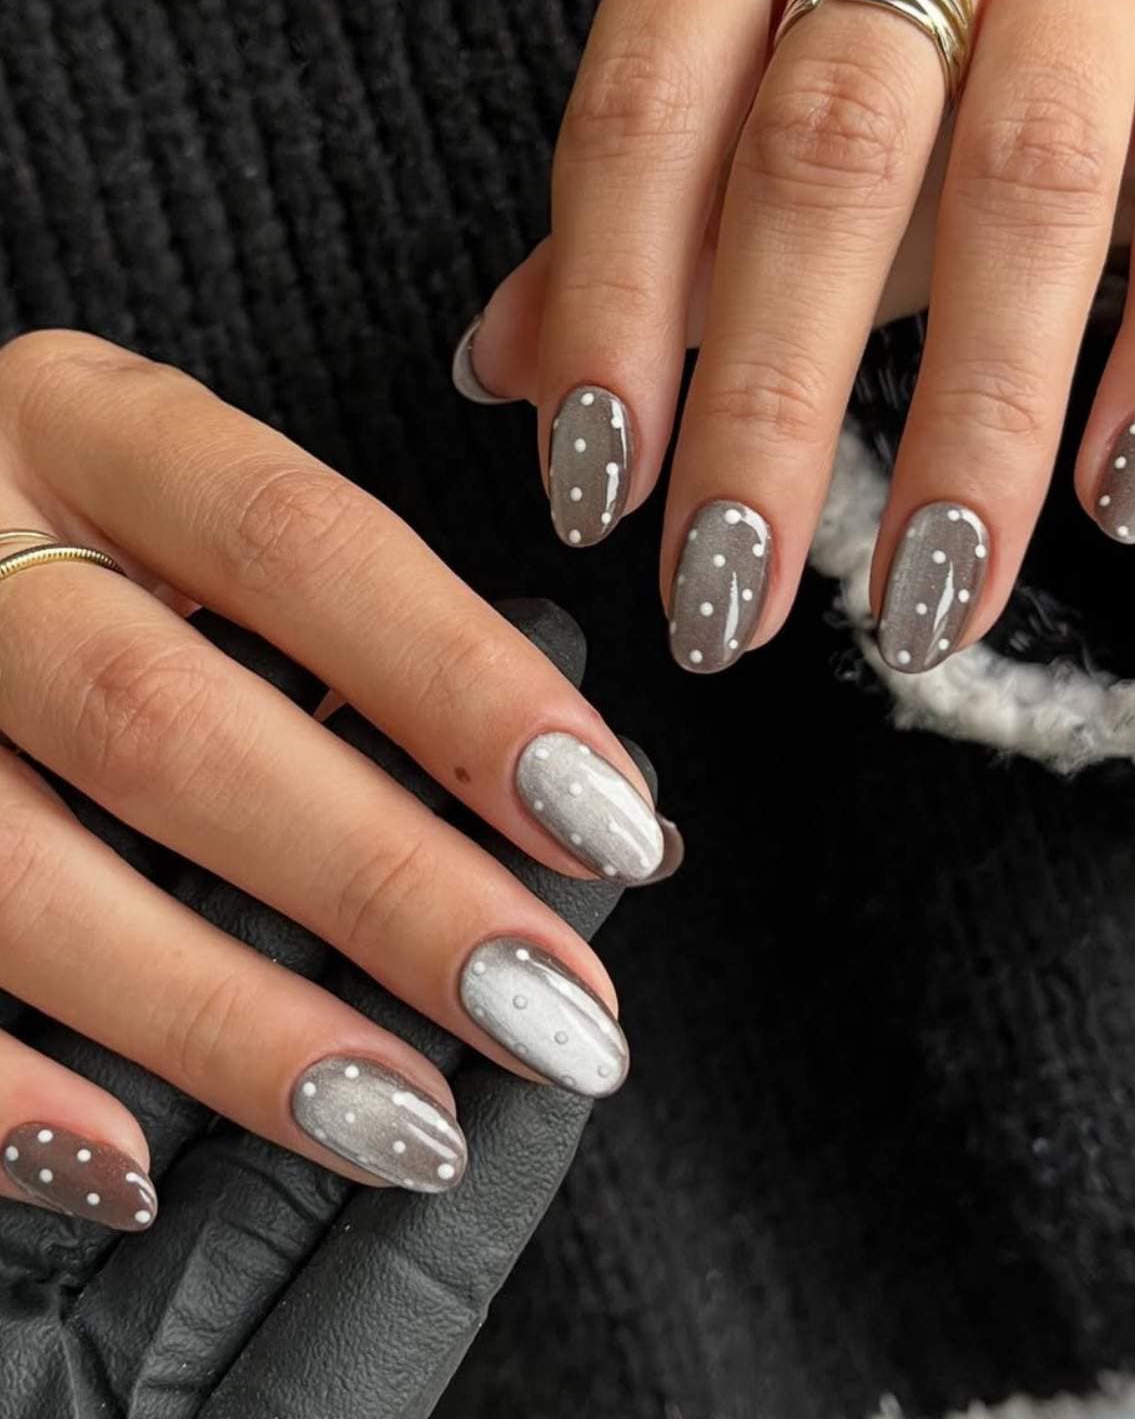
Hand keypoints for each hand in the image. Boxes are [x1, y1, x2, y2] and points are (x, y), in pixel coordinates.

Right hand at [0, 331, 667, 1229]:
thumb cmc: (73, 544)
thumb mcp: (183, 517)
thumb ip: (338, 630)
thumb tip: (580, 799)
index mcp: (88, 428)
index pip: (304, 538)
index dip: (464, 684)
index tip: (611, 820)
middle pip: (170, 722)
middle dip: (380, 882)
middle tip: (550, 1009)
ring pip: (24, 872)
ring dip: (226, 1020)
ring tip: (404, 1120)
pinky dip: (6, 1092)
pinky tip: (134, 1169)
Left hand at [459, 0, 1134, 673]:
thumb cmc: (876, 97)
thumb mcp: (731, 150)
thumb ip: (622, 247)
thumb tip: (497, 371)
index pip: (645, 111)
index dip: (609, 312)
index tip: (595, 505)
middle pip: (826, 153)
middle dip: (770, 401)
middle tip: (730, 595)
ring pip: (1029, 181)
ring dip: (977, 419)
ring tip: (926, 599)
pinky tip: (1125, 499)